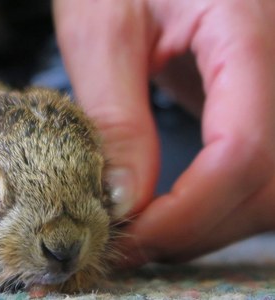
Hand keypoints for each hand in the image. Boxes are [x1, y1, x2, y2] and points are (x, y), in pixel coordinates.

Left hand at [54, 0, 274, 264]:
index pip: (245, 149)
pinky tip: (179, 206)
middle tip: (133, 241)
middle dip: (200, 226)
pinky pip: (265, 168)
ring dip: (216, 222)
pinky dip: (225, 201)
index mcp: (248, 26)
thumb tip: (123, 200)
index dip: (189, 210)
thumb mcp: (101, 28)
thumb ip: (116, 115)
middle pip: (272, 181)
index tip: (131, 234)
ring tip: (150, 230)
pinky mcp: (264, 96)